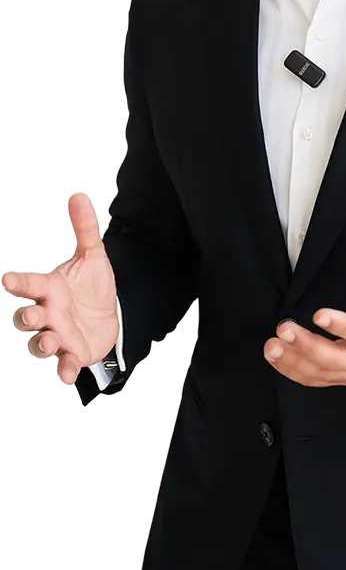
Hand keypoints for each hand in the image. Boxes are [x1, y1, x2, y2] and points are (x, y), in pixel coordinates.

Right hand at [2, 191, 118, 386]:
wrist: (111, 316)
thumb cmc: (93, 287)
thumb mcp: (93, 257)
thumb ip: (85, 229)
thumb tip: (78, 194)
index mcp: (49, 289)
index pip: (28, 284)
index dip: (17, 281)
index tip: (6, 278)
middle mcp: (48, 314)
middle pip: (27, 317)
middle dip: (25, 317)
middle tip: (30, 315)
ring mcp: (57, 336)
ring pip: (40, 343)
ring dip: (41, 344)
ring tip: (48, 341)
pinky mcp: (72, 354)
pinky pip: (64, 364)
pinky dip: (64, 371)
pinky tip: (67, 375)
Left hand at [263, 224, 345, 388]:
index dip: (344, 326)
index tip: (320, 314)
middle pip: (337, 359)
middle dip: (307, 346)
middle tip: (284, 329)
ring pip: (324, 373)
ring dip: (295, 360)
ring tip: (272, 345)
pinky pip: (320, 380)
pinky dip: (296, 372)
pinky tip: (278, 358)